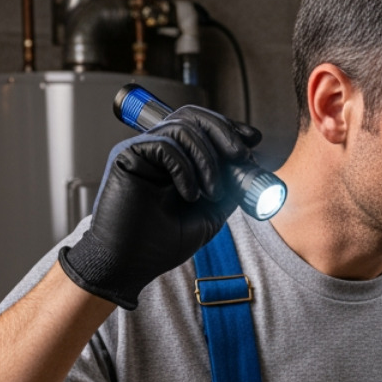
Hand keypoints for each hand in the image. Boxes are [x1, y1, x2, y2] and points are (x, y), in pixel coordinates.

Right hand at [59, 105, 261, 308]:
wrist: (129, 265)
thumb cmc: (160, 244)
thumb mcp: (209, 215)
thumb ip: (228, 189)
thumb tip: (250, 165)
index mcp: (174, 160)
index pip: (201, 126)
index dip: (228, 128)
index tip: (254, 139)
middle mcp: (156, 150)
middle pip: (192, 116)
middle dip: (223, 132)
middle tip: (241, 157)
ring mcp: (141, 150)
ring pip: (182, 129)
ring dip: (207, 159)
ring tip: (213, 193)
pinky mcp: (127, 156)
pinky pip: (165, 145)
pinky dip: (185, 169)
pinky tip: (190, 195)